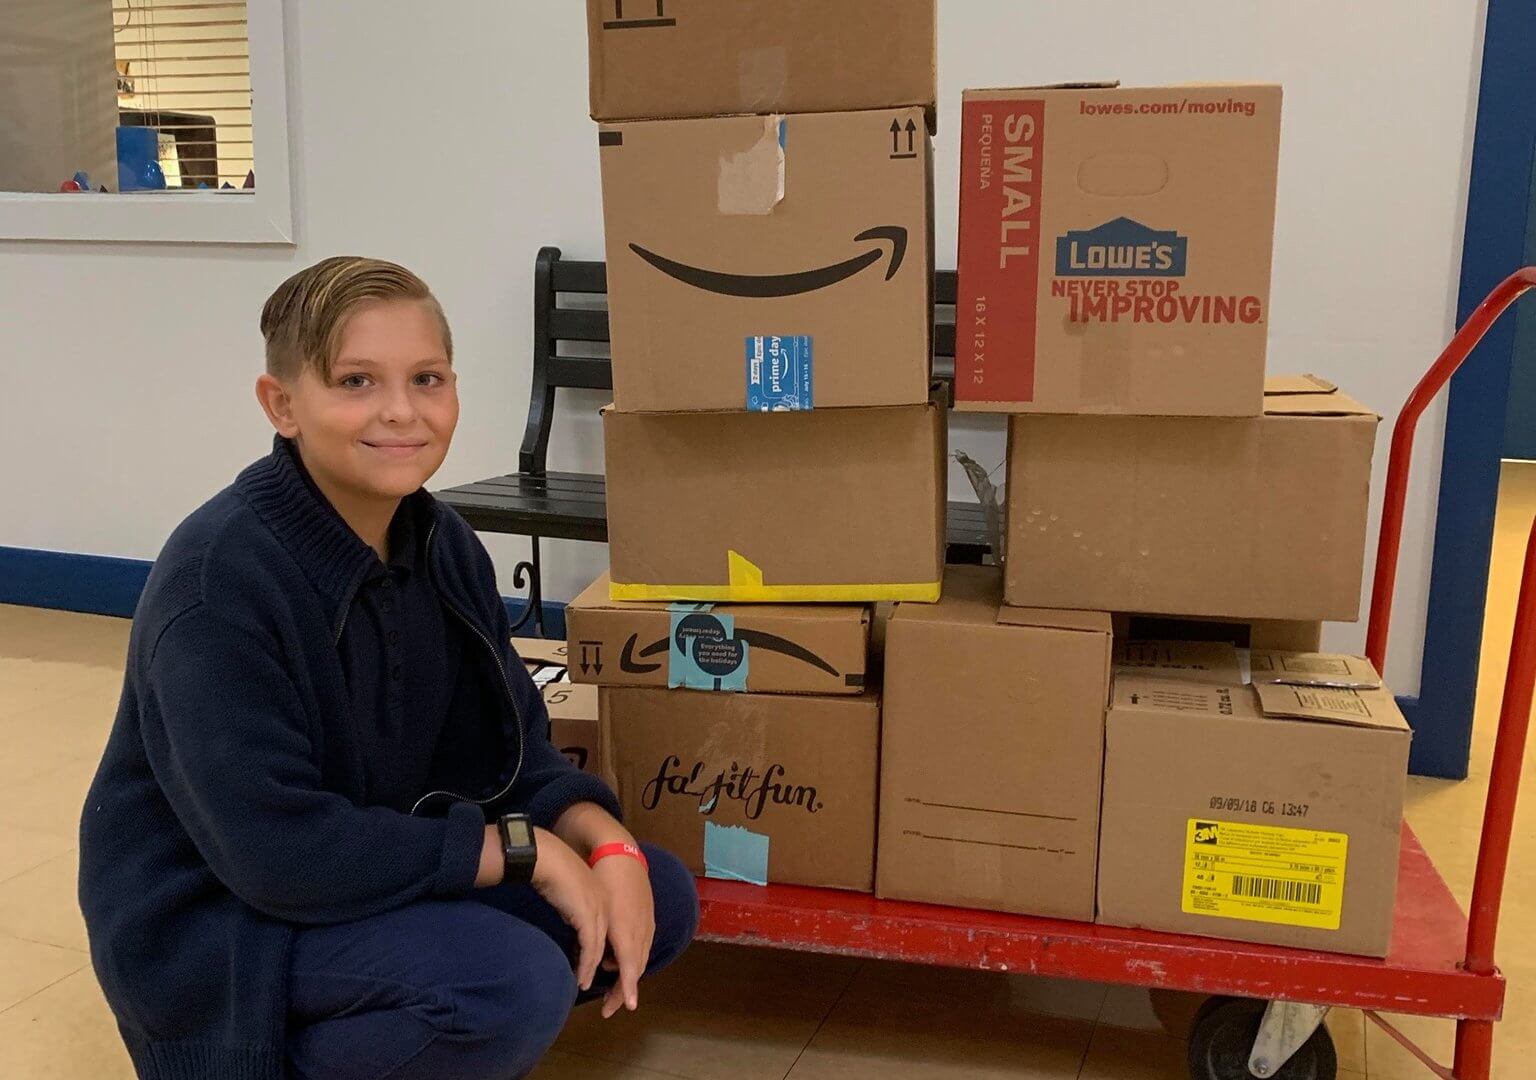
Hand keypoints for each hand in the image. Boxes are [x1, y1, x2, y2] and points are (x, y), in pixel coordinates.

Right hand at [529, 827, 607, 990]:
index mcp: (607, 901)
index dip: (615, 956)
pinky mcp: (588, 918)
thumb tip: (576, 929)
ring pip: (603, 951)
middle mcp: (608, 908)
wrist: (550, 860)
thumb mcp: (573, 897)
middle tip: (613, 994)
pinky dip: (586, 966)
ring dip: (594, 972)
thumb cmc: (556, 873)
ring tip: (586, 987)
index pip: (617, 934)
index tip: (608, 971)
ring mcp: (600, 912)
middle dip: (617, 974)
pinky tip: (581, 978)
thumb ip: (579, 912)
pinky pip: (590, 949)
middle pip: (618, 947)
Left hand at [592, 853, 654, 1017]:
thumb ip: (599, 940)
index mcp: (628, 931)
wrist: (621, 855)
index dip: (629, 989)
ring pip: (641, 958)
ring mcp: (647, 923)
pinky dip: (632, 959)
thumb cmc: (603, 881)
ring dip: (628, 975)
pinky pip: (643, 945)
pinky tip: (618, 959)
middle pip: (637, 968)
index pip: (631, 968)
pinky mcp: (648, 916)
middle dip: (624, 990)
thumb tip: (601, 962)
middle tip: (609, 1007)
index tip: (629, 1008)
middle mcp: (641, 930)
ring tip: (612, 986)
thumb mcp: (597, 913)